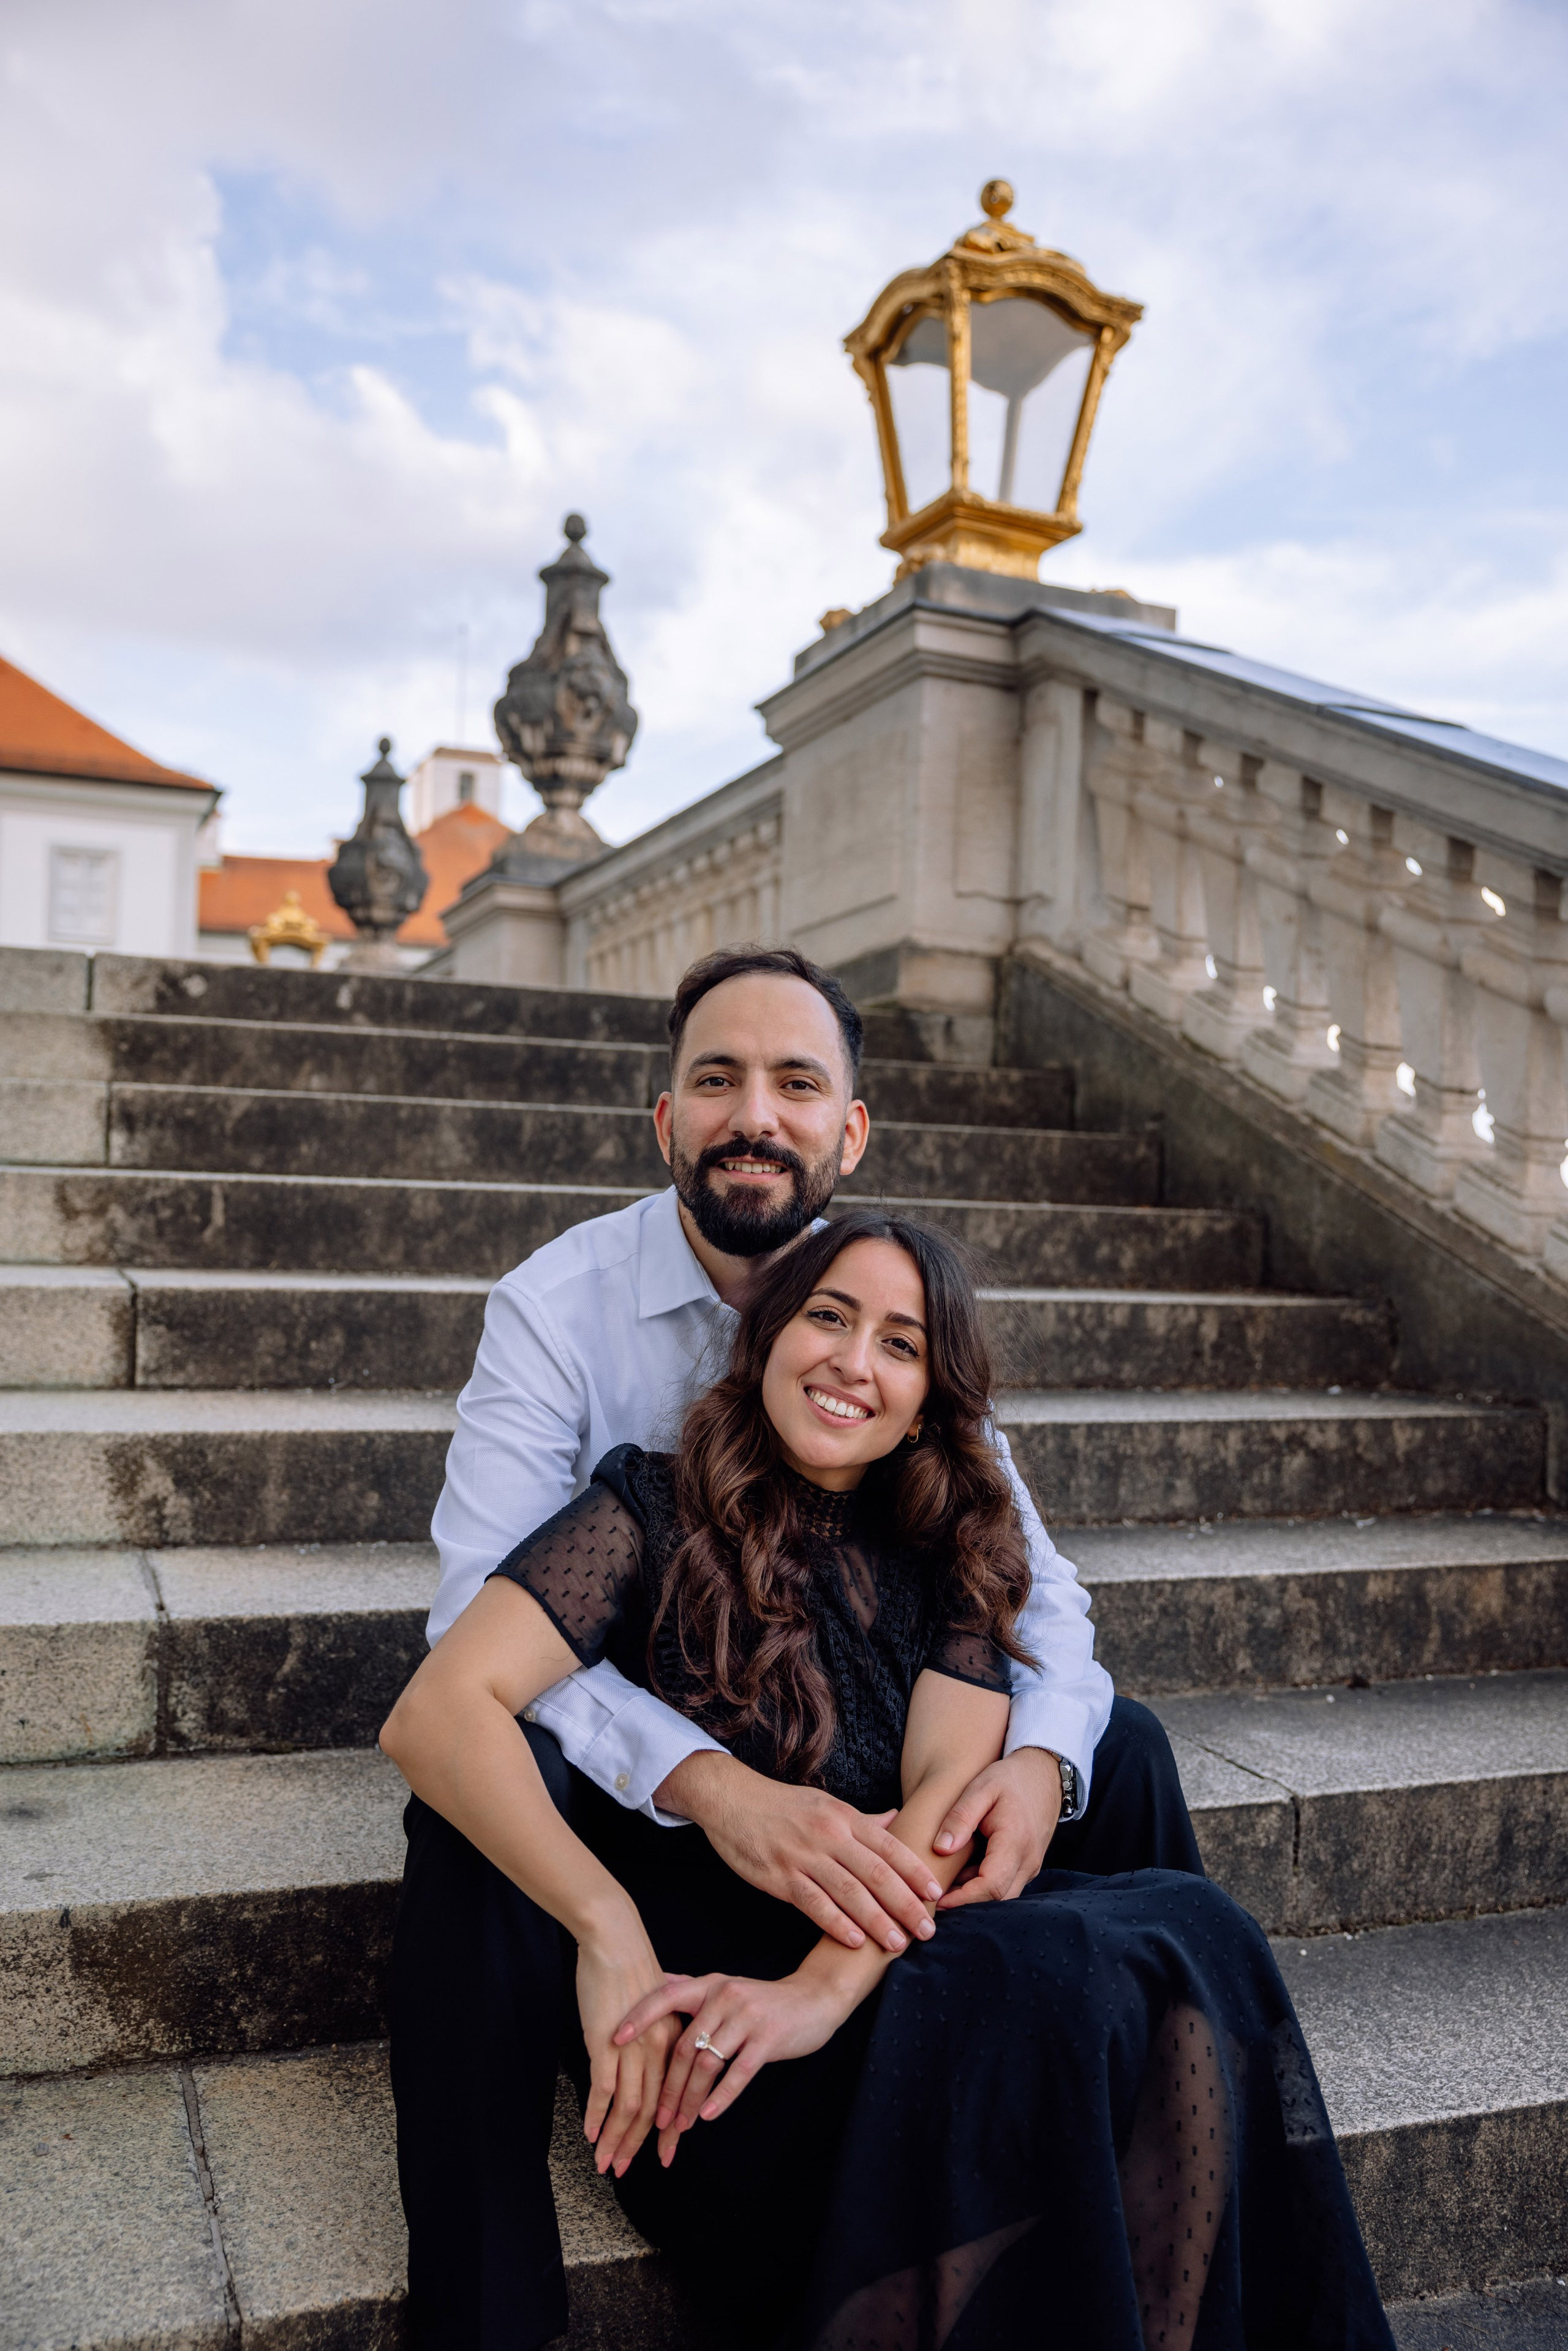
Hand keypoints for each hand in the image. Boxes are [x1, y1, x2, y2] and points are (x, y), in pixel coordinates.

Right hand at [576, 1921, 683, 2178]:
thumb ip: (652, 2034)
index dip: (666, 2130)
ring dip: (615, 2140)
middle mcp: (657, 2050)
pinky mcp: (606, 2043)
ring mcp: (633, 2048)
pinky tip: (591, 2135)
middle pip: (651, 2109)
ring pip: (628, 2107)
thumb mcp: (651, 2007)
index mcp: (671, 2041)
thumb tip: (644, 2055)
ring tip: (604, 2164)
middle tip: (625, 2171)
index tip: (662, 2154)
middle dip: (638, 2144)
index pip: (671, 2096)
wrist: (615, 1939)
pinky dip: (598, 2116)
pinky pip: (604, 2089)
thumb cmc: (629, 1969)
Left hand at [613, 1968, 851, 2165]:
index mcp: (710, 1985)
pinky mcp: (768, 2038)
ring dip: (689, 2098)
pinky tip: (707, 2115)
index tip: (614, 2039)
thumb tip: (655, 1981)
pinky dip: (721, 2096)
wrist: (814, 1998)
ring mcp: (746, 2017)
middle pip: (684, 2045)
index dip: (639, 2017)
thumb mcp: (725, 1986)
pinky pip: (738, 2072)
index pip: (666, 1997)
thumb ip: (691, 1988)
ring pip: (707, 2063)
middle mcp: (724, 1997)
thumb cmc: (764, 1999)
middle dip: (667, 2085)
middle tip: (654, 2118)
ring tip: (679, 2125)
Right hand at [655, 1752, 940, 1952]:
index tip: (936, 1894)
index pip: (889, 1846)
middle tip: (927, 1930)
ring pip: (849, 1892)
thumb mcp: (826, 1803)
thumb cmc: (782, 1805)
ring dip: (877, 1921)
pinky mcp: (779, 1876)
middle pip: (876, 1873)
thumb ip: (863, 1819)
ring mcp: (804, 1855)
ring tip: (898, 1944)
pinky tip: (854, 1941)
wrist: (730, 1798)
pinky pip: (813, 1903)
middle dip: (906, 1904)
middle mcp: (829, 1834)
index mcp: (844, 1817)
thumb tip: (898, 1819)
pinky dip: (836, 1923)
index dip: (915, 1871)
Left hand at [932, 1747, 1062, 1908]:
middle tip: (935, 1899)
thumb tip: (941, 1848)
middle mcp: (1028, 1861)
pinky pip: (1006, 1885)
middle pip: (997, 1899)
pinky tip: (962, 1874)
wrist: (1043, 1774)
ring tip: (944, 1885)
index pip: (991, 1886)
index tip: (938, 1900)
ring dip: (975, 1896)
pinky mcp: (1027, 1866)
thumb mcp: (981, 1788)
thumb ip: (961, 1817)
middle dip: (967, 1904)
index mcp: (1015, 1841)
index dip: (963, 1899)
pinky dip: (983, 1886)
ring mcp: (1031, 1866)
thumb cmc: (1010, 1779)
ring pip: (1002, 1896)